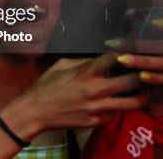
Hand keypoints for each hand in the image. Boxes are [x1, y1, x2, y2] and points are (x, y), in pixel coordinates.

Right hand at [29, 53, 146, 130]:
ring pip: (133, 102)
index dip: (125, 53)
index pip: (115, 58)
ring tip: (138, 92)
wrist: (36, 111)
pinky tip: (113, 103)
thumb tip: (100, 59)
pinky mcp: (97, 122)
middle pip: (132, 81)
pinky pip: (116, 114)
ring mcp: (98, 108)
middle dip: (138, 75)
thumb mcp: (61, 65)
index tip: (127, 53)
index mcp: (85, 73)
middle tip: (139, 73)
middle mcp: (95, 90)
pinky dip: (117, 108)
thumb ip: (82, 61)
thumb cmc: (46, 86)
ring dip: (139, 95)